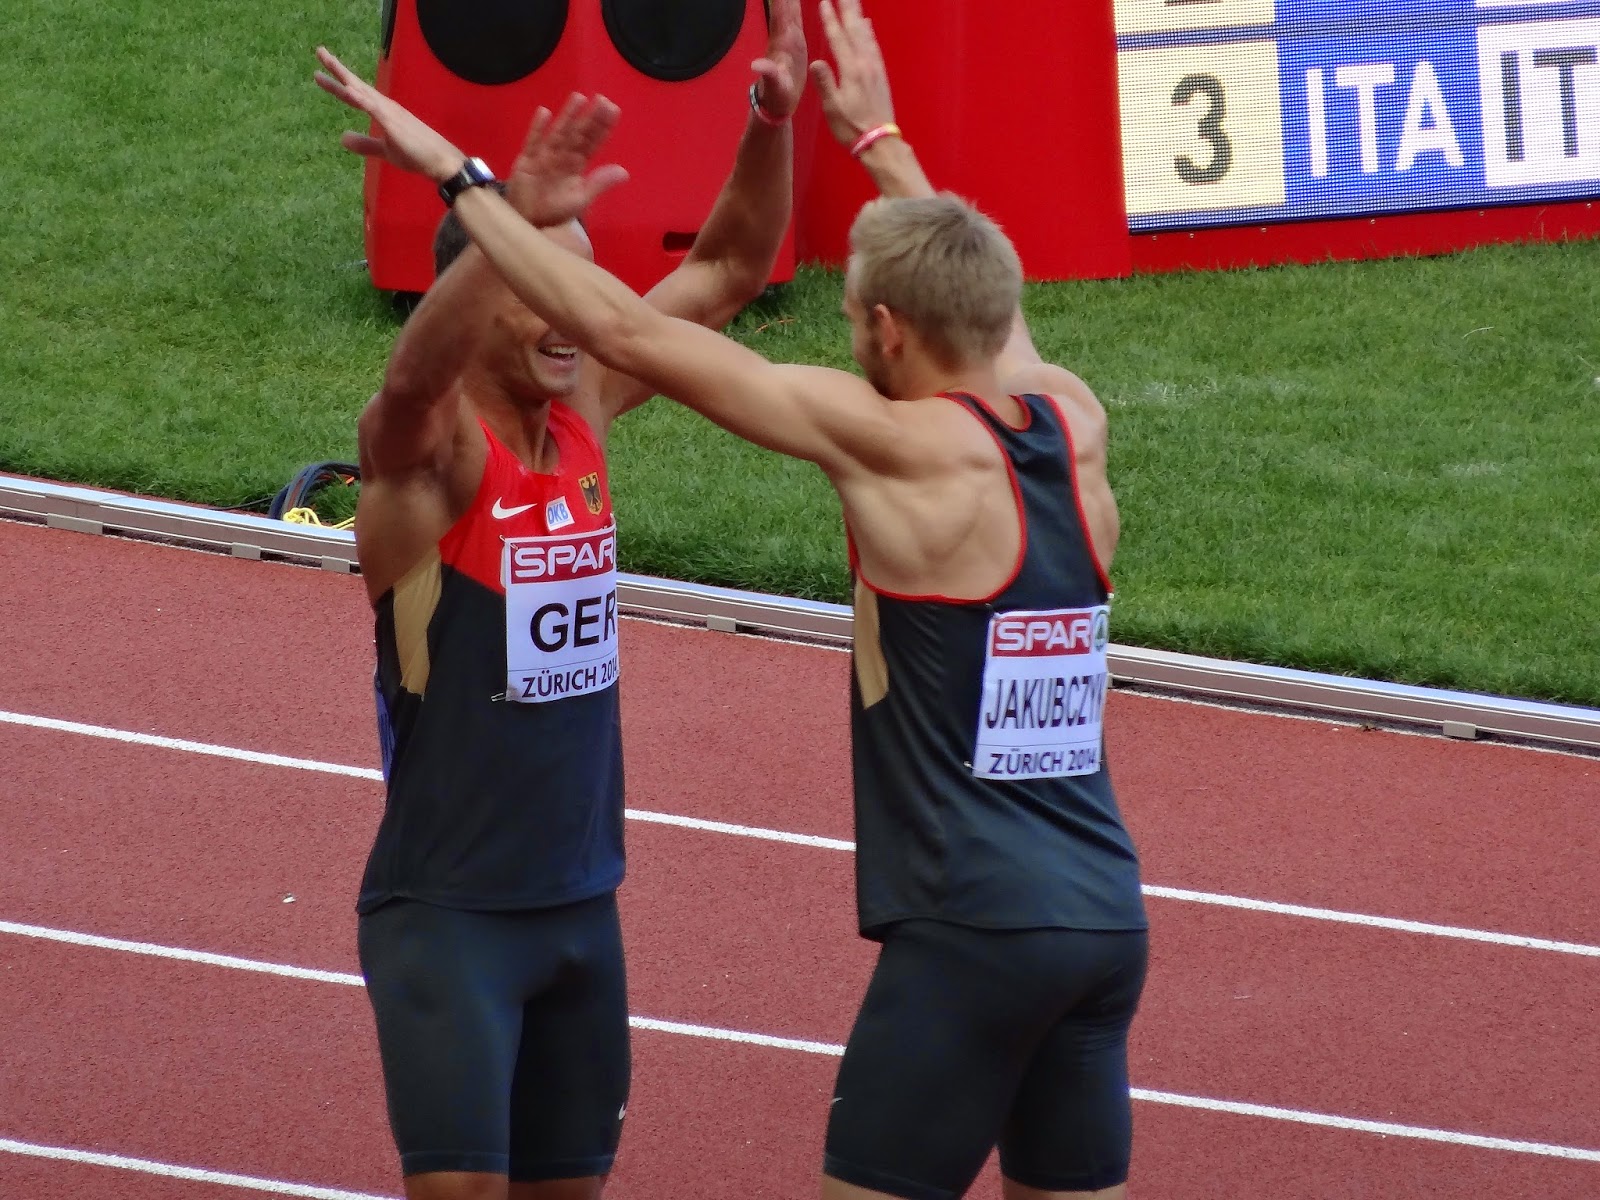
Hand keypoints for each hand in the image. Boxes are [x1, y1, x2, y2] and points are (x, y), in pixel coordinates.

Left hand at [314, 47, 463, 181]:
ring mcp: (389, 112)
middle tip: (319, 51)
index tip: (321, 73)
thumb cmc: (418, 155)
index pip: (357, 93)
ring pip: (361, 90)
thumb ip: (365, 144)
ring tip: (326, 61)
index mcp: (383, 111)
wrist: (441, 162)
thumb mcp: (386, 150)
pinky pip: (372, 107)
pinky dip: (359, 97)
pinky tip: (347, 88)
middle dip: (337, 68)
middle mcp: (385, 106)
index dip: (338, 83)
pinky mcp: (393, 122)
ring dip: (343, 76)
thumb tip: (342, 138)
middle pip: (356, 84)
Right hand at [505, 93, 629, 227]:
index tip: (613, 110)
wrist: (528, 220)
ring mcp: (544, 155)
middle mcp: (563, 155)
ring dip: (568, 117)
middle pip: (578, 134)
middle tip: (602, 100)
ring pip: (559, 133)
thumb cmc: (554, 209)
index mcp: (577, 164)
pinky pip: (533, 142)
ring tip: (579, 98)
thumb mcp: (580, 199)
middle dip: (590, 118)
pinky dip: (538, 129)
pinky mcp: (527, 160)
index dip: (602, 127)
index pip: (592, 142)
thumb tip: (625, 172)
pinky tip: (545, 113)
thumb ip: (599, 183)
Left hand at [752, 0, 806, 119]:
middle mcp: (785, 33)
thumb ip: (768, 73)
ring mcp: (789, 34)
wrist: (777, 103)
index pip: (783, 9)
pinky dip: (794, 0)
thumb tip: (756, 64)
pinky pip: (794, 12)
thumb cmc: (777, 96)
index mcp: (784, 40)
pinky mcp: (793, 38)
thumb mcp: (775, 86)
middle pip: (785, 1)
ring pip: (789, 4)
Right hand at [810, 0, 896, 145]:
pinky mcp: (881, 75)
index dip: (830, 19)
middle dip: (847, 9)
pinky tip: (867, 26)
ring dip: (858, 16)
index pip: (838, 39)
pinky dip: (869, 32)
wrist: (880, 142)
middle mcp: (865, 64)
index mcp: (851, 71)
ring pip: (865, 35)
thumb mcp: (833, 108)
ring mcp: (875, 68)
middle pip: (855, 30)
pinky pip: (874, 46)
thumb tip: (816, 62)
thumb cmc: (852, 128)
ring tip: (854, 2)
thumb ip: (825, 83)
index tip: (825, 2)